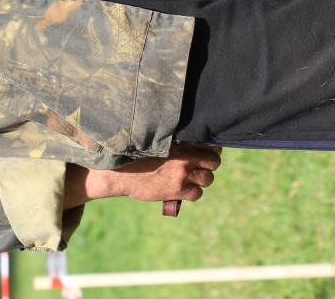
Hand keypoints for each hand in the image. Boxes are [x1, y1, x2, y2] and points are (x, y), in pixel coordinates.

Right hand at [65, 144, 221, 207]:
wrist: (120, 173)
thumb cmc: (138, 156)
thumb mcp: (157, 143)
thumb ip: (176, 143)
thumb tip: (195, 145)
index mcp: (180, 142)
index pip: (211, 144)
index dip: (211, 150)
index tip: (205, 153)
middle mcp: (184, 156)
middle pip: (214, 162)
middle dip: (209, 165)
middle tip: (199, 167)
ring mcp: (182, 174)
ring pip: (208, 179)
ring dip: (201, 180)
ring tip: (190, 179)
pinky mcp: (177, 190)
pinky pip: (197, 193)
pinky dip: (192, 192)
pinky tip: (182, 189)